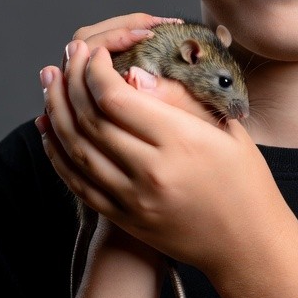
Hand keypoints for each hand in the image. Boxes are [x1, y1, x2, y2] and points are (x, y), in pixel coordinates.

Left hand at [37, 13, 287, 276]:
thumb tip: (136, 74)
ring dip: (56, 112)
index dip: (97, 70)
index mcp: (180, 142)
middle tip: (69, 57)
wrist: (247, 244)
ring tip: (50, 83)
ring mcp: (133, 199)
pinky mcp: (124, 218)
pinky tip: (51, 129)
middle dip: (72, 81)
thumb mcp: (225, 128)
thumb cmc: (244, 179)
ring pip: (76, 149)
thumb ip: (179, 100)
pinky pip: (78, 182)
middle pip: (90, 120)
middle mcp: (151, 171)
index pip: (116, 98)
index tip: (97, 53)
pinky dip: (58, 152)